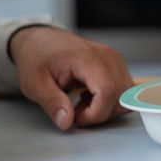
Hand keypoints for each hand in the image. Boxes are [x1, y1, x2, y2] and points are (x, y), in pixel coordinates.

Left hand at [9, 27, 133, 129]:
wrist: (40, 39)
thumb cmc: (37, 55)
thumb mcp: (35, 83)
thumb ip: (52, 103)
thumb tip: (67, 121)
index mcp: (86, 57)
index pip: (107, 90)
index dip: (96, 112)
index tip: (77, 118)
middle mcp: (106, 55)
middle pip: (121, 95)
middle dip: (101, 113)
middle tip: (78, 113)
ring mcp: (113, 58)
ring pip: (125, 94)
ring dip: (107, 107)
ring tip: (83, 104)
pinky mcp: (115, 63)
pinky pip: (123, 88)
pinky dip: (110, 99)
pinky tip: (89, 97)